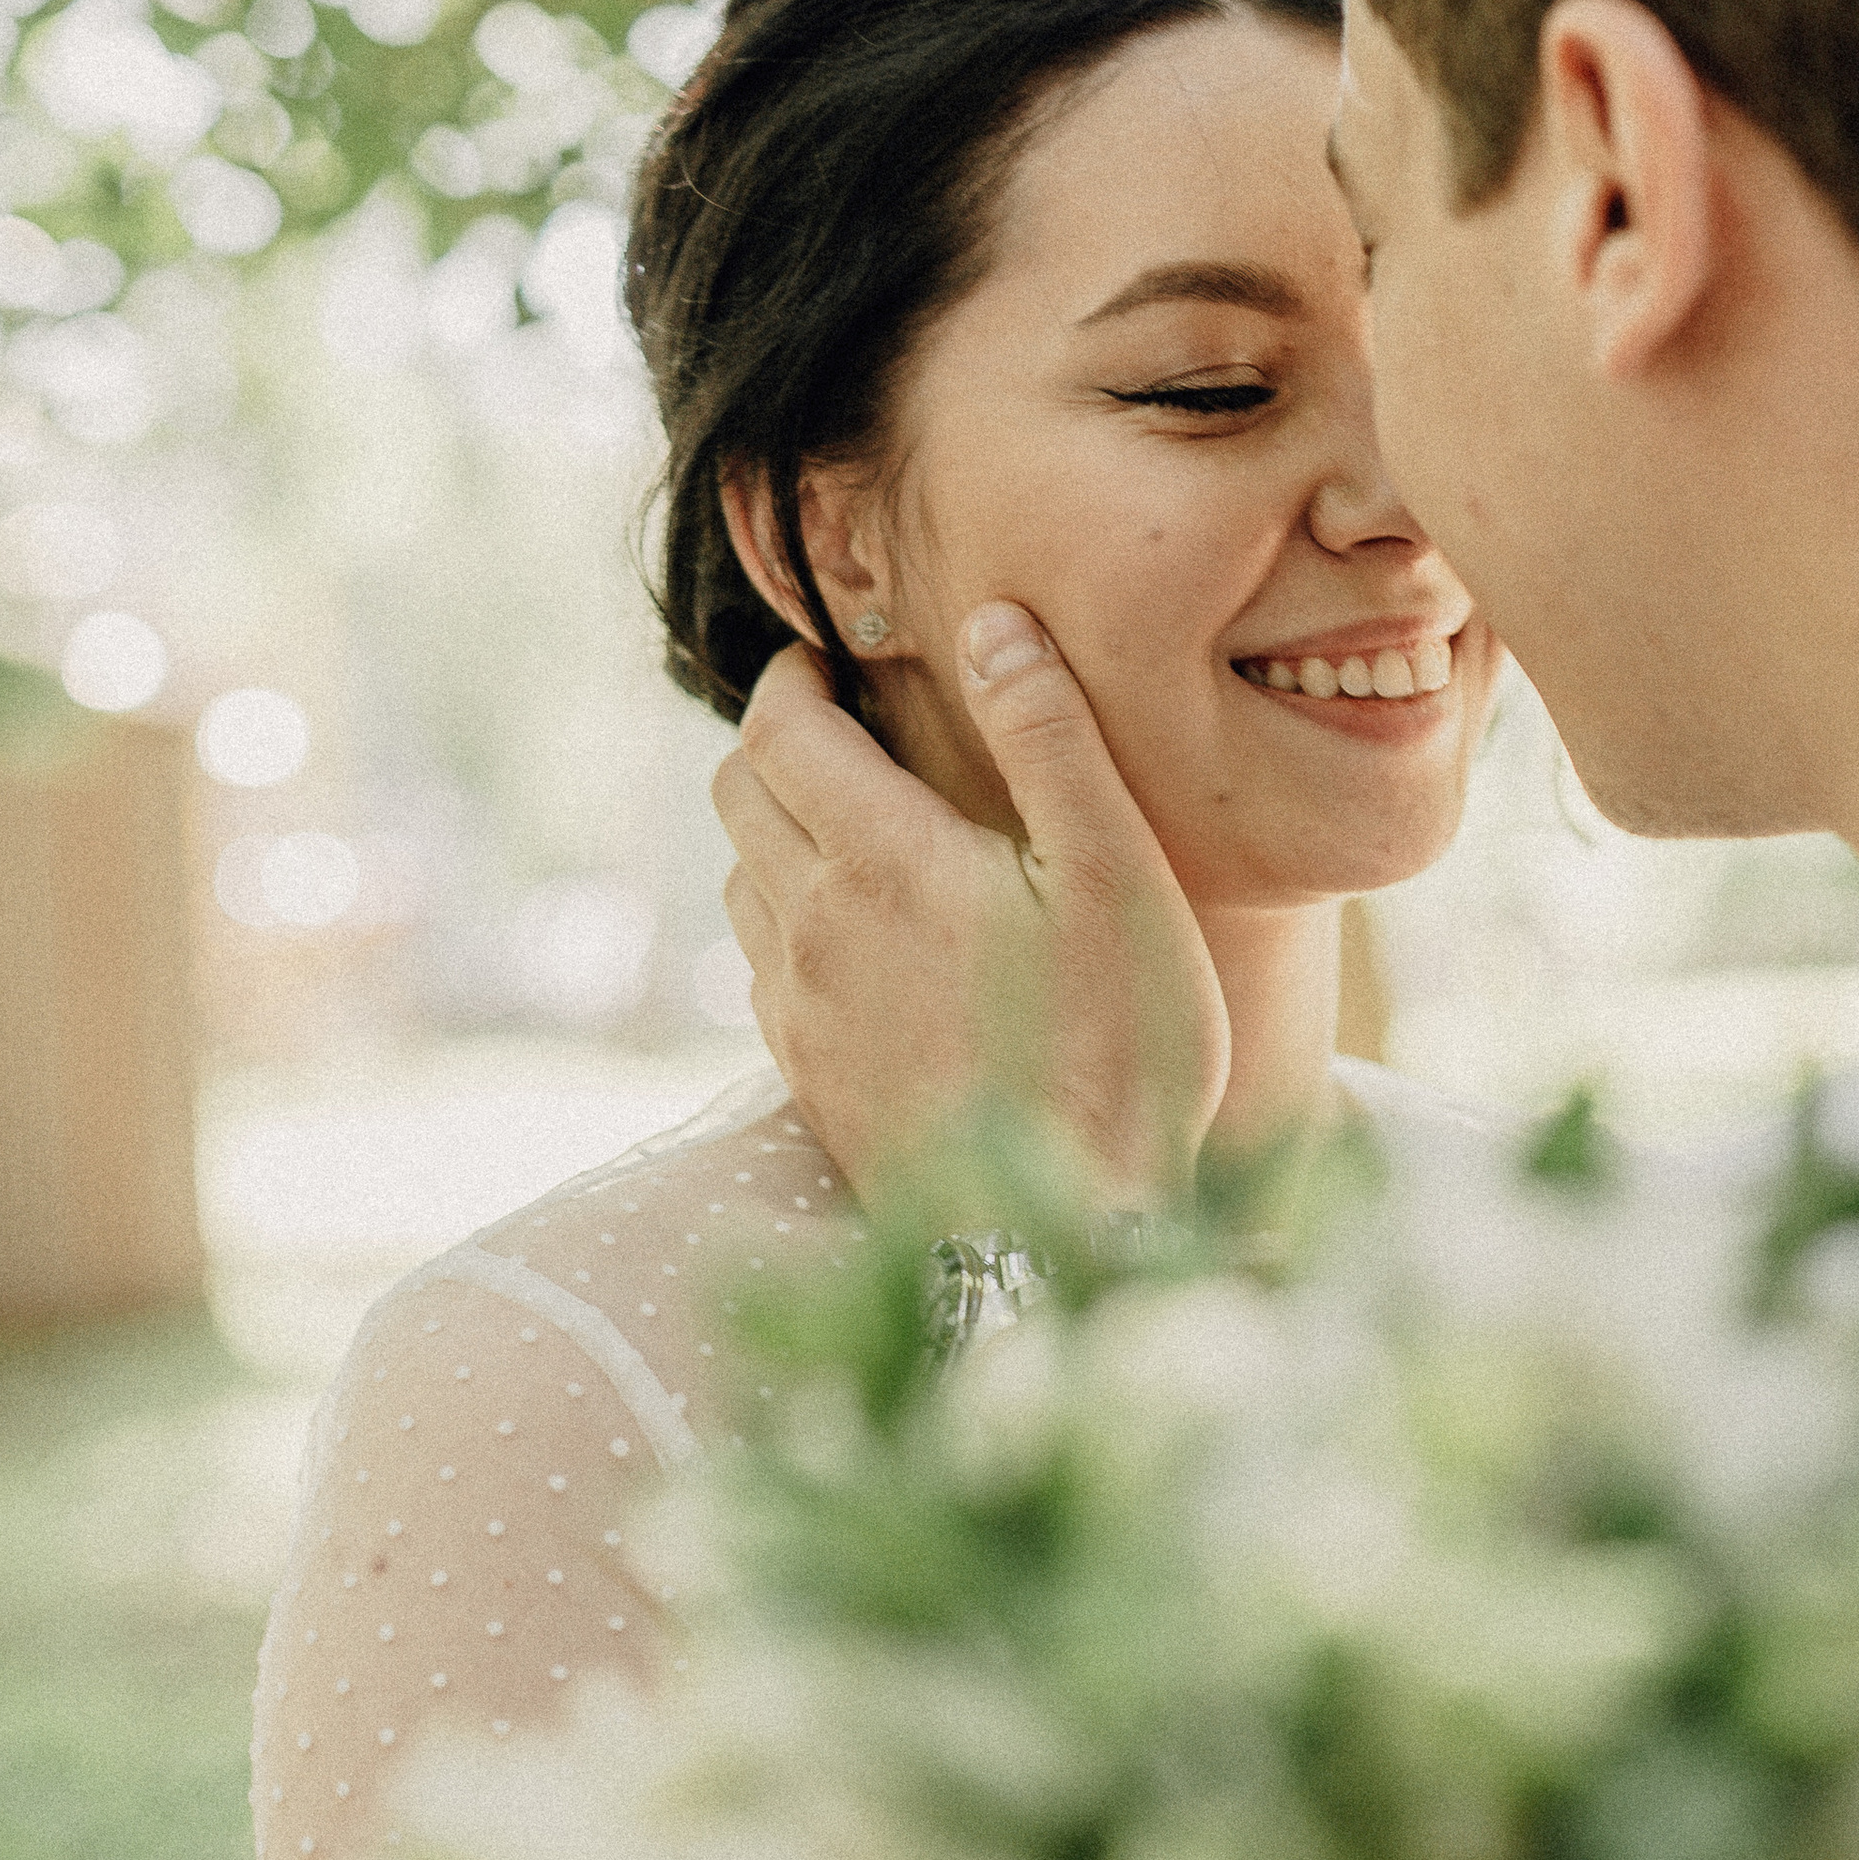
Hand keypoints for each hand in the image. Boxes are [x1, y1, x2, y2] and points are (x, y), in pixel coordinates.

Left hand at [713, 606, 1230, 1205]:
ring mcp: (800, 1010)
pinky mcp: (808, 1077)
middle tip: (842, 724)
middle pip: (738, 793)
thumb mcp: (1115, 875)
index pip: (780, 728)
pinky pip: (763, 966)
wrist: (1072, 1235)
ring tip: (858, 823)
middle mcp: (812, 928)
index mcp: (879, 859)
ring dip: (778, 830)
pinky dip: (790, 919)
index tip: (829, 656)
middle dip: (779, 740)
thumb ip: (1051, 737)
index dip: (794, 676)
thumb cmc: (1119, 1051)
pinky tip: (864, 937)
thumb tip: (993, 623)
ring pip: (742, 879)